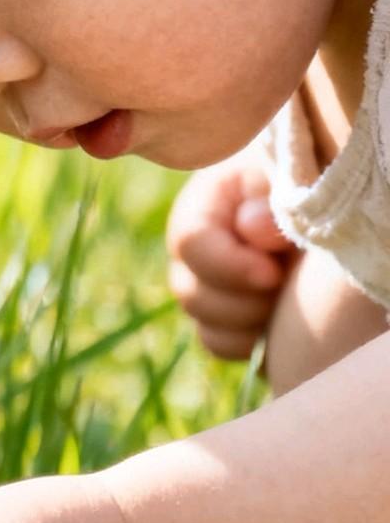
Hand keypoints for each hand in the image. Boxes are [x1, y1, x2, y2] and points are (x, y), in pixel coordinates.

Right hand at [166, 155, 295, 360]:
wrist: (333, 206)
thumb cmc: (312, 181)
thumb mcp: (293, 178)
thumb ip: (272, 198)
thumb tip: (251, 227)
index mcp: (205, 204)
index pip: (190, 243)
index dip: (228, 266)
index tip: (273, 274)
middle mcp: (197, 250)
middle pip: (190, 291)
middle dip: (243, 300)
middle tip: (286, 286)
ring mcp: (208, 287)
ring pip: (206, 324)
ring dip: (250, 321)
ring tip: (288, 298)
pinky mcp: (226, 316)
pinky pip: (221, 343)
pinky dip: (251, 341)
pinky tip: (281, 319)